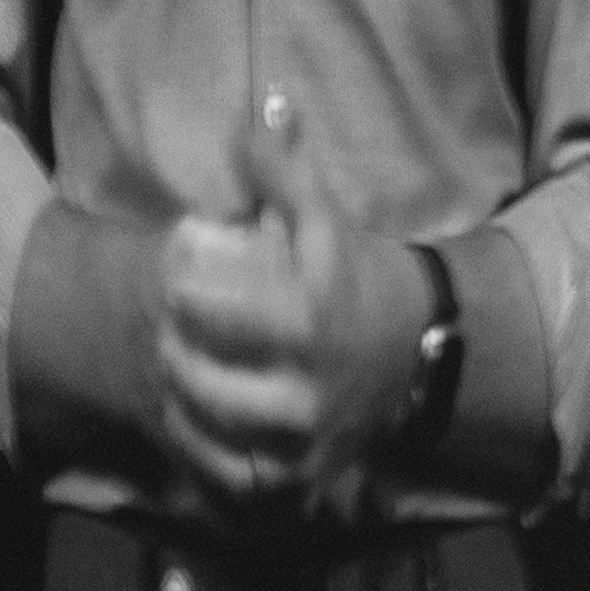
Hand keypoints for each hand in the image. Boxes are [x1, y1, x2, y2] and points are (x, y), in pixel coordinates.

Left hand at [146, 111, 425, 519]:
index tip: (177, 276)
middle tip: (168, 332)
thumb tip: (254, 112)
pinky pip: (237, 479)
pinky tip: (197, 424)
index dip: (178, 286)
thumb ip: (283, 169)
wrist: (421, 352)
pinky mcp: (306, 474)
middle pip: (196, 377)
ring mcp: (305, 439)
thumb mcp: (326, 221)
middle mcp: (305, 389)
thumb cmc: (358, 279)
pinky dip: (209, 456)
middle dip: (172, 349)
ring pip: (211, 432)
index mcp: (307, 318)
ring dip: (181, 402)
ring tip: (174, 375)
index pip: (202, 306)